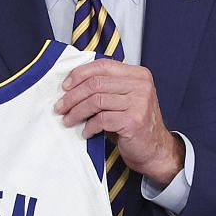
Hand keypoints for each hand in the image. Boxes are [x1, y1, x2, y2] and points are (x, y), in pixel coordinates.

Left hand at [54, 60, 183, 186]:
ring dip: (77, 112)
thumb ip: (107, 87)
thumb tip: (72, 84)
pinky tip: (86, 132)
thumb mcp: (124, 99)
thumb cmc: (135, 124)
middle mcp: (141, 85)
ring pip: (96, 101)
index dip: (80, 74)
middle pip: (96, 83)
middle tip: (60, 106)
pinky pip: (101, 119)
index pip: (103, 66)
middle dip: (73, 96)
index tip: (65, 86)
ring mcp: (139, 102)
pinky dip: (89, 126)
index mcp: (138, 75)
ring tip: (68, 119)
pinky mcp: (133, 121)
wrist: (155, 150)